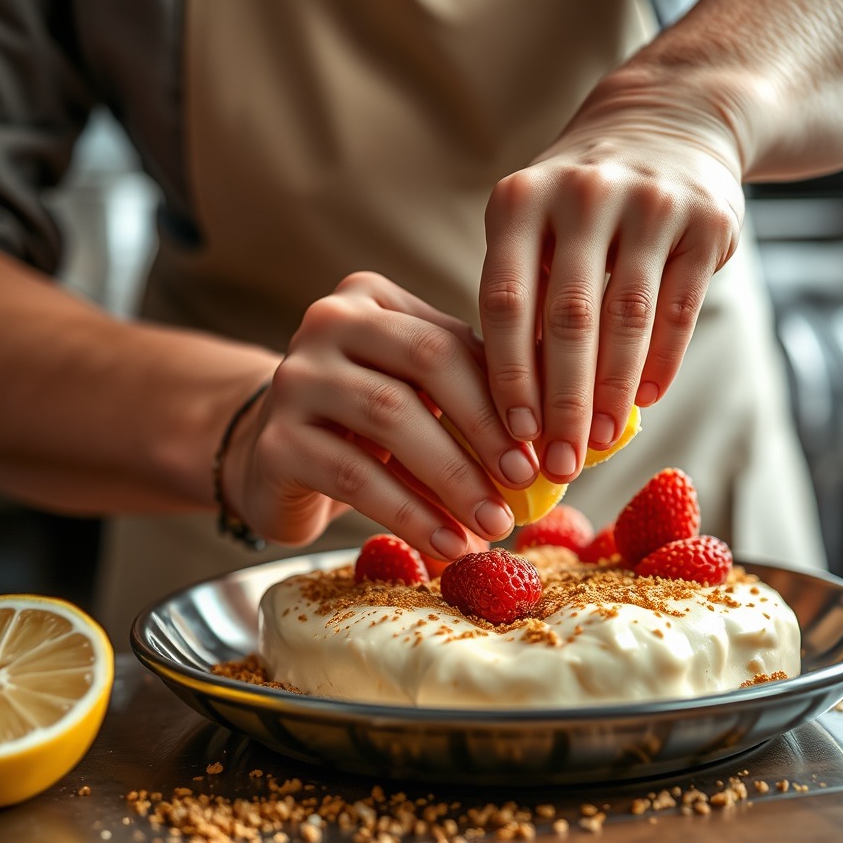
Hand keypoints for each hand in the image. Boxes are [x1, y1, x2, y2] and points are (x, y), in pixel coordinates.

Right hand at [219, 272, 537, 557]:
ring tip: (496, 523)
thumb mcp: (421, 395)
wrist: (279, 461)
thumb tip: (567, 434)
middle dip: (485, 426)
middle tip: (527, 480)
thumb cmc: (370, 426)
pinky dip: (410, 514)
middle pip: (425, 360)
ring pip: (391, 416)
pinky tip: (448, 543)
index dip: (507, 392)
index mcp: (372, 299)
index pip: (454, 336)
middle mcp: (327, 323)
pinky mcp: (275, 442)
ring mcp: (294, 379)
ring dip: (454, 477)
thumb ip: (477, 392)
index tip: (547, 445)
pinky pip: (354, 477)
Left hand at [479, 64, 744, 481]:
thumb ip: (524, 298)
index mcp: (521, 200)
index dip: (508, 375)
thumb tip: (517, 408)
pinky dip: (661, 362)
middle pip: (568, 318)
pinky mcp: (707, 220)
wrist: (671, 122)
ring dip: (613, 392)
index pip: (505, 302)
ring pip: (627, 318)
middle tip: (559, 463)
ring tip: (602, 443)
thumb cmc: (581, 202)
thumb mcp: (535, 225)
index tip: (512, 436)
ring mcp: (650, 202)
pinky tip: (644, 402)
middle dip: (563, 402)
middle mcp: (583, 193)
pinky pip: (681, 309)